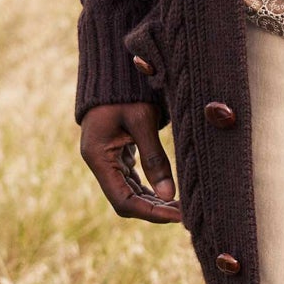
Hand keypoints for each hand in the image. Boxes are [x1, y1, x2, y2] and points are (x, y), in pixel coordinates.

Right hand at [79, 102, 181, 222]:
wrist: (113, 67)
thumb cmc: (126, 90)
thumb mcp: (142, 120)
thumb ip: (155, 158)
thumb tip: (169, 195)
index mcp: (97, 156)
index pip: (123, 200)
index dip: (151, 213)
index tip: (178, 216)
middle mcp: (99, 162)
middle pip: (126, 200)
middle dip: (155, 209)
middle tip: (186, 213)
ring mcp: (106, 158)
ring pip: (130, 191)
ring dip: (154, 201)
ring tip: (181, 205)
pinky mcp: (116, 152)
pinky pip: (132, 178)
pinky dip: (149, 187)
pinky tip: (169, 192)